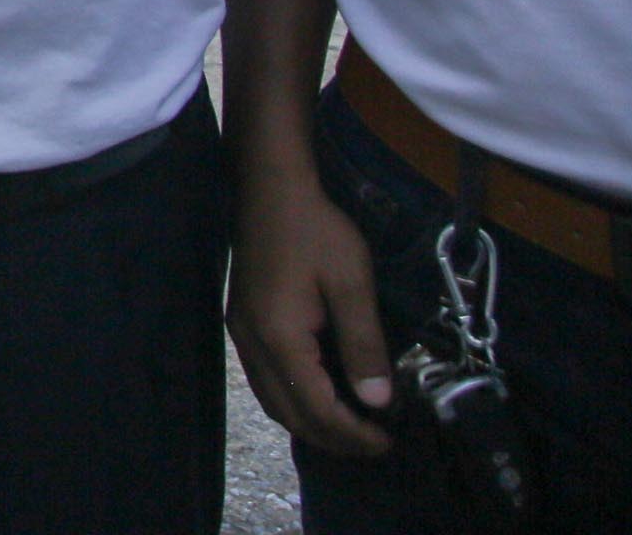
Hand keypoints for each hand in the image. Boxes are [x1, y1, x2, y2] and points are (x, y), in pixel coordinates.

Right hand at [228, 165, 394, 457]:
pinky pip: (266, 381)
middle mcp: (253, 345)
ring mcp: (243, 334)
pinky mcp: (243, 322)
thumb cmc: (316, 230)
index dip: (353, 433)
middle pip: (290, 414)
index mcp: (281, 338)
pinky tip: (320, 395)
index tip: (388, 441)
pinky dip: (294, 401)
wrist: (270, 187)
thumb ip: (364, 344)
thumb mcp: (351, 282)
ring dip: (311, 424)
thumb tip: (379, 401)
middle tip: (374, 444)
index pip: (317, 408)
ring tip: (351, 428)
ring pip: (273, 401)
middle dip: (333, 439)